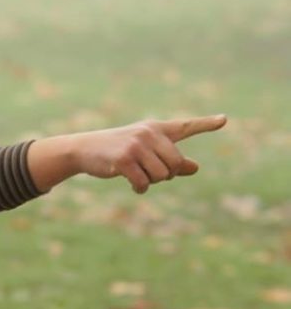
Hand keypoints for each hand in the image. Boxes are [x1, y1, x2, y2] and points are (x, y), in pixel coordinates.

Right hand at [29, 114, 226, 192]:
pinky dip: (140, 188)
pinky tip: (131, 183)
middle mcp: (148, 133)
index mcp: (155, 129)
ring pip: (162, 176)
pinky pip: (144, 183)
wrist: (83, 149)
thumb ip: (170, 160)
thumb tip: (195, 168)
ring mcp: (136, 146)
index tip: (224, 120)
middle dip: (164, 175)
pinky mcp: (124, 160)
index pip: (185, 126)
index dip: (206, 124)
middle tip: (147, 172)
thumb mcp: (145, 153)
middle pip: (175, 164)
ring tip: (136, 174)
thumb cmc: (116, 151)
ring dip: (150, 182)